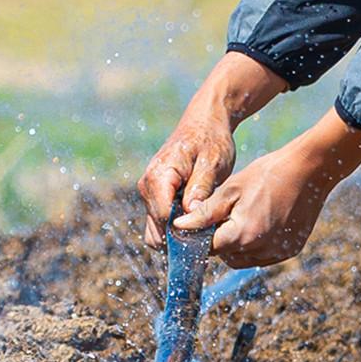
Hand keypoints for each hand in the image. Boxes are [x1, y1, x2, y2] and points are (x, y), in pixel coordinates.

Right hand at [140, 108, 234, 243]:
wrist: (205, 123)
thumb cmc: (211, 140)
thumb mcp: (213, 162)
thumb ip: (201, 188)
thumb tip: (190, 215)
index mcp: (159, 176)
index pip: (163, 218)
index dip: (183, 232)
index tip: (206, 235)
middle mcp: (147, 186)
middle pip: (156, 229)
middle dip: (180, 238)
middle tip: (208, 236)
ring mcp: (149, 193)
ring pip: (156, 230)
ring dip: (178, 235)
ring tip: (205, 229)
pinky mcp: (155, 197)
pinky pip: (161, 223)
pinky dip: (177, 229)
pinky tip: (199, 222)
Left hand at [179, 110, 360, 266]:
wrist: (309, 170)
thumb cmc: (266, 174)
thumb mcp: (231, 189)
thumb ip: (204, 213)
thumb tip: (178, 227)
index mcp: (242, 235)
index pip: (209, 249)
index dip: (200, 237)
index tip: (198, 225)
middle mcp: (261, 250)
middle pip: (226, 257)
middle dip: (220, 241)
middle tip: (223, 216)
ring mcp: (279, 252)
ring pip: (245, 259)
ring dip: (237, 246)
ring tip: (242, 217)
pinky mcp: (291, 251)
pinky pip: (264, 255)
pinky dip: (257, 245)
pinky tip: (261, 221)